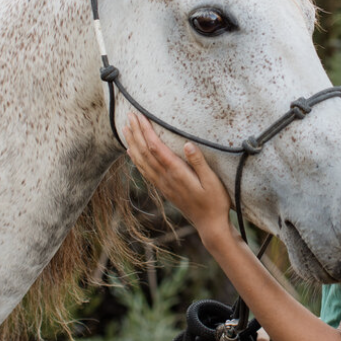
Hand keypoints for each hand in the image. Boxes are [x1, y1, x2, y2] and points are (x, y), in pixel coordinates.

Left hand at [122, 113, 231, 238]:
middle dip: (136, 133)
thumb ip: (199, 163)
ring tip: (125, 128)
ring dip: (132, 143)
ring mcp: (163, 184)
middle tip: (129, 115)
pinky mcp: (163, 189)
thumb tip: (187, 144)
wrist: (210, 225)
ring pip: (142, 161)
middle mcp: (166, 178)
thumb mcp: (212, 181)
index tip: (140, 116)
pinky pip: (144, 171)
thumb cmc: (215, 202)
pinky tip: (131, 152)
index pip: (156, 148)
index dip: (146, 131)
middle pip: (145, 152)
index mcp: (177, 173)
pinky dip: (135, 159)